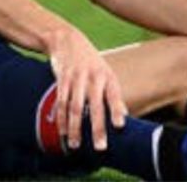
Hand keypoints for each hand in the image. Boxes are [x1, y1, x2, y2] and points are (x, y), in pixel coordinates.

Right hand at [47, 27, 127, 150]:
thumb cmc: (90, 61)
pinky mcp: (62, 79)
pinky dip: (61, 119)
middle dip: (97, 127)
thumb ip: (113, 94)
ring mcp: (76, 78)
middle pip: (95, 106)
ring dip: (75, 128)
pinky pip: (61, 102)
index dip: (116, 110)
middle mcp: (93, 77)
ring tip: (76, 145)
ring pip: (75, 107)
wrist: (67, 39)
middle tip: (100, 147)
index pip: (114, 95)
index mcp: (107, 76)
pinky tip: (63, 131)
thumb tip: (124, 116)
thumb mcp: (105, 73)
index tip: (119, 126)